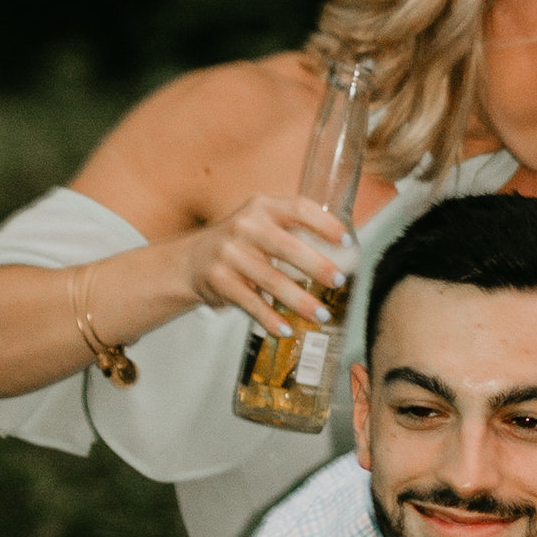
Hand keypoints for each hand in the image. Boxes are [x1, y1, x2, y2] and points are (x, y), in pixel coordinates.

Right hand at [176, 191, 353, 335]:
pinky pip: (251, 303)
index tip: (346, 241)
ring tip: (321, 315)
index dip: (326, 224)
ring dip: (300, 301)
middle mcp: (245, 226)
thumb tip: (342, 255)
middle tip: (338, 282)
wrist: (190, 261)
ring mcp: (230, 253)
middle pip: (288, 247)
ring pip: (272, 280)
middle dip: (317, 266)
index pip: (300, 209)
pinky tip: (286, 329)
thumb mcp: (261, 224)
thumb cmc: (240, 243)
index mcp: (263, 207)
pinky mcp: (220, 280)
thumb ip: (292, 231)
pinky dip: (270, 319)